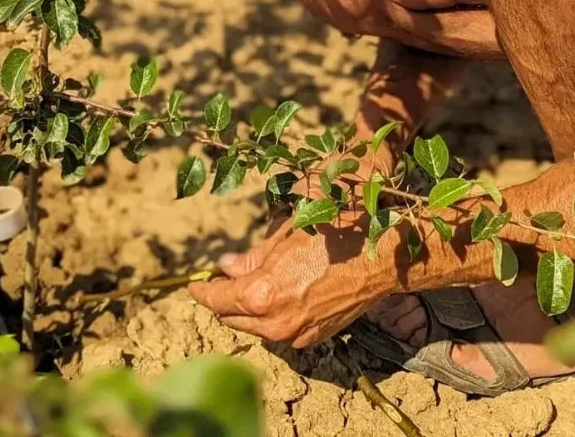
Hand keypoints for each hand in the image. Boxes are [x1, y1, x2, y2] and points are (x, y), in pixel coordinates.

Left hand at [189, 211, 397, 347]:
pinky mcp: (312, 338)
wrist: (379, 259)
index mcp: (263, 294)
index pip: (218, 299)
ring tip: (250, 285)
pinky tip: (277, 295)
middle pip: (233, 318)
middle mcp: (276, 322)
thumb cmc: (333, 236)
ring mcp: (295, 334)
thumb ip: (251, 256)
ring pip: (255, 327)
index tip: (195, 283)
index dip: (203, 290)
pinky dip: (271, 317)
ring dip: (247, 310)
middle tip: (221, 280)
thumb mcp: (285, 236)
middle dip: (223, 300)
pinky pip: (279, 331)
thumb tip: (226, 265)